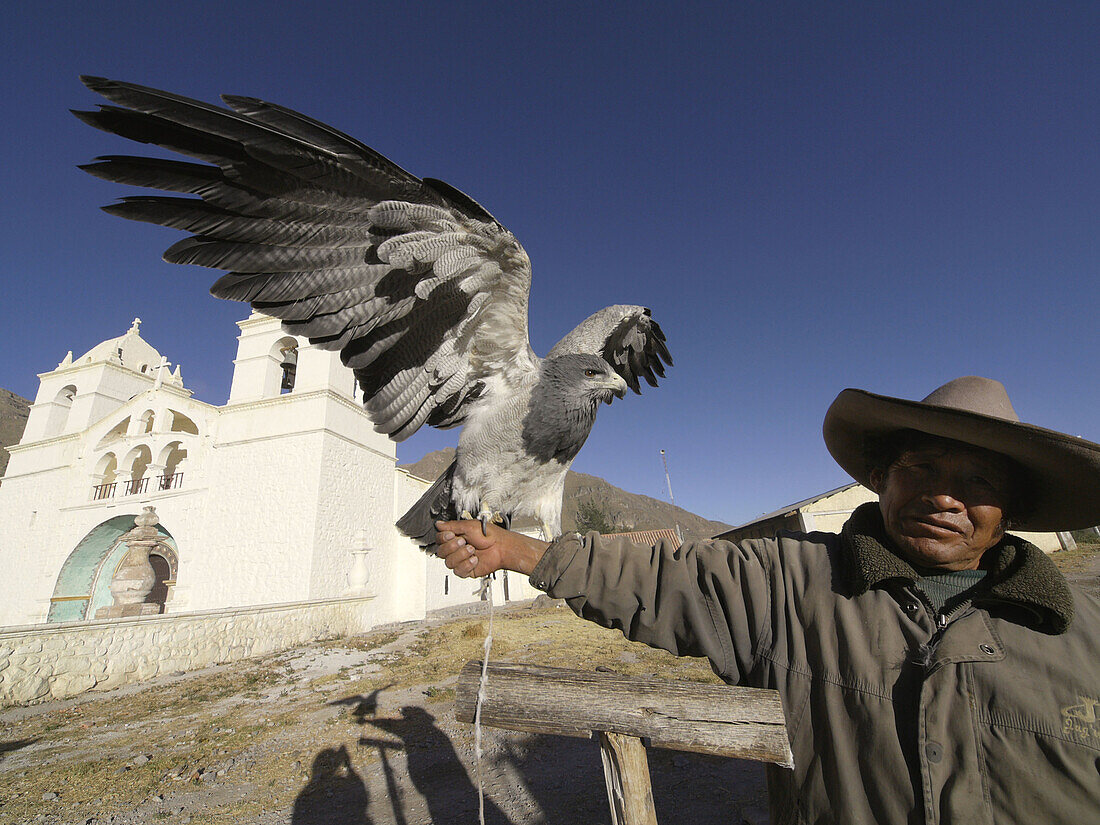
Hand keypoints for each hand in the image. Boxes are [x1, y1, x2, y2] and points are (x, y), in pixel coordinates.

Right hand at [434, 520, 549, 577]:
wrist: (501, 547)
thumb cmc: (489, 535)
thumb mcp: (469, 526)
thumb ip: (452, 526)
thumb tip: (438, 524)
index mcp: (455, 537)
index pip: (439, 539)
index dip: (443, 538)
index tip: (451, 534)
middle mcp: (456, 549)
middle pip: (441, 552)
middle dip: (452, 547)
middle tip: (464, 541)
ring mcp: (461, 560)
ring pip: (449, 563)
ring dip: (461, 555)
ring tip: (472, 550)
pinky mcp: (466, 570)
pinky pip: (458, 571)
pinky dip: (467, 564)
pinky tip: (475, 559)